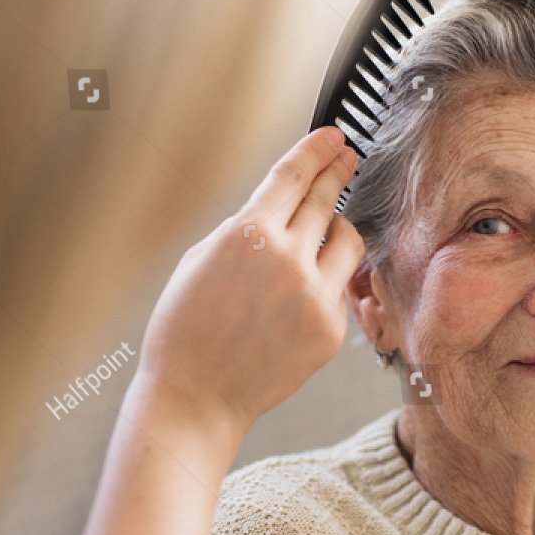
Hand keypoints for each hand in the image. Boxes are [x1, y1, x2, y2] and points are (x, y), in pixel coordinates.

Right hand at [132, 127, 363, 437]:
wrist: (196, 396)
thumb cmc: (186, 333)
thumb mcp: (200, 260)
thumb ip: (243, 230)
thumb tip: (276, 211)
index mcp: (247, 235)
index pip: (293, 176)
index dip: (317, 150)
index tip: (332, 137)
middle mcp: (287, 260)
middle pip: (325, 199)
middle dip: (338, 172)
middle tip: (347, 157)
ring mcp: (314, 295)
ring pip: (348, 241)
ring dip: (340, 227)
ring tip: (329, 228)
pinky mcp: (330, 328)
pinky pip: (340, 288)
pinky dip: (327, 281)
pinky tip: (303, 291)